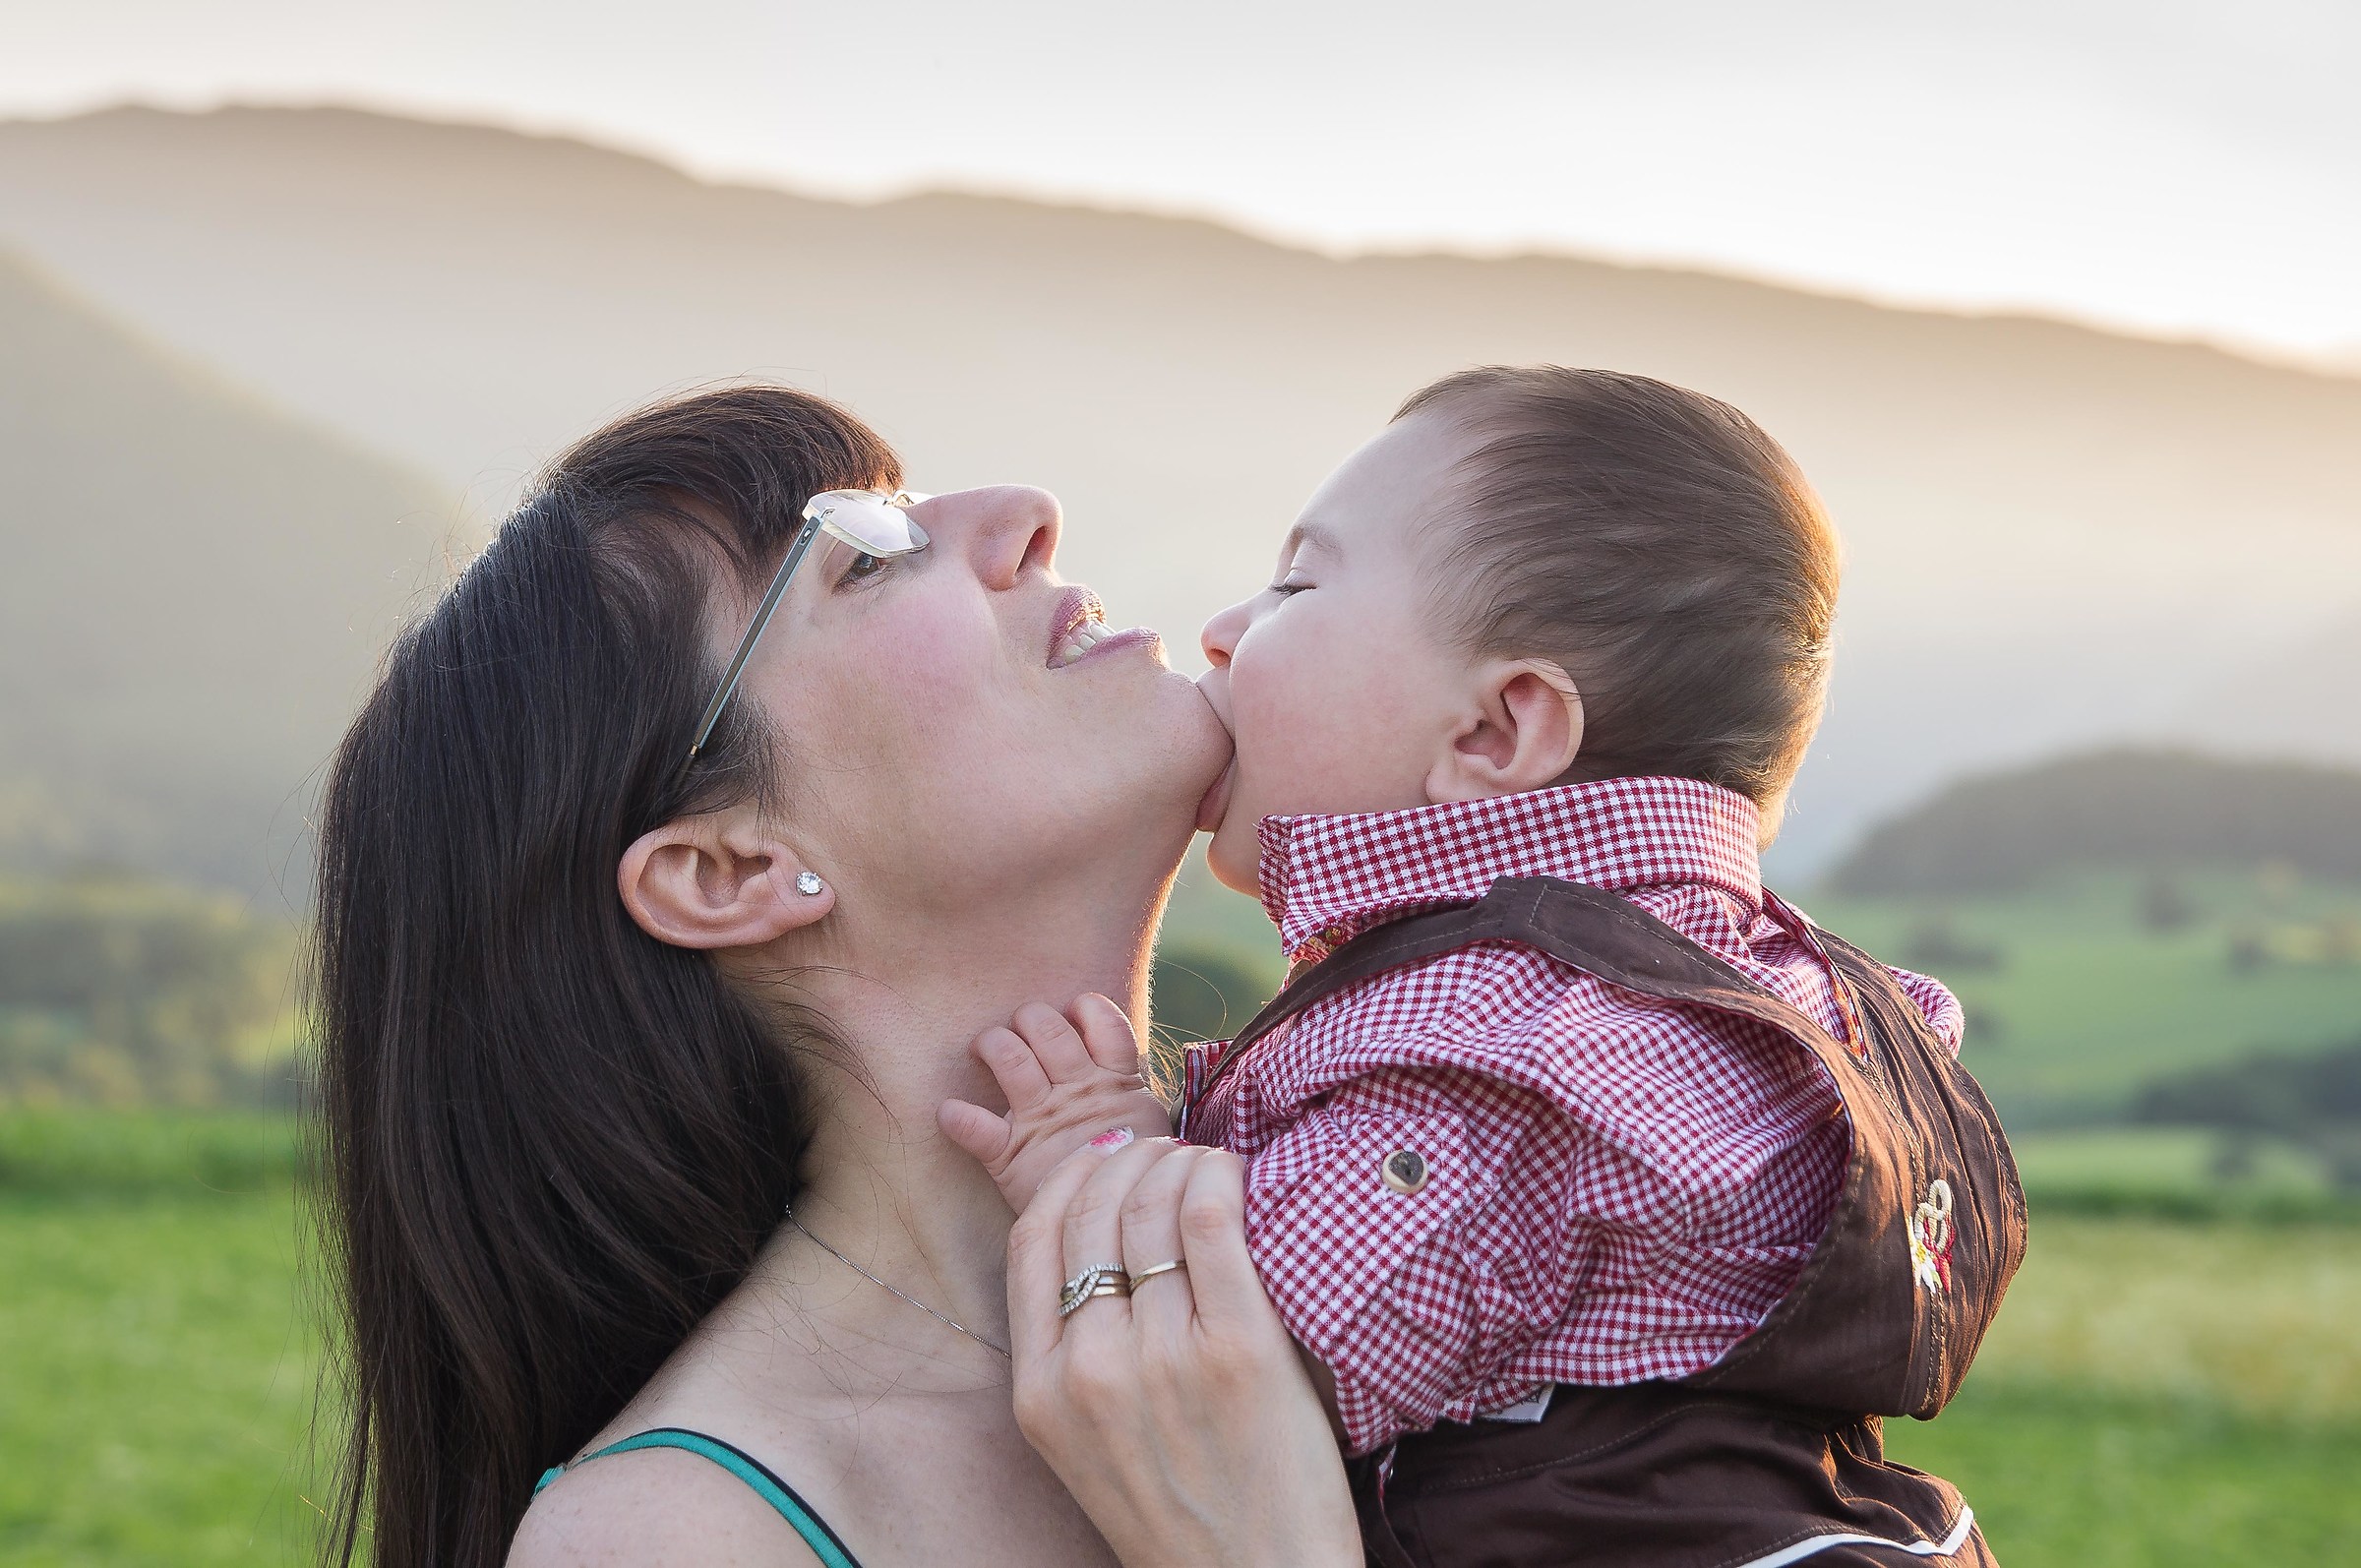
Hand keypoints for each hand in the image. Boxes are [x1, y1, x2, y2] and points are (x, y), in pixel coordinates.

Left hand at [939, 995, 1176, 1210]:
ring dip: (994, 1044)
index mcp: (1115, 1082)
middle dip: (1029, 1018)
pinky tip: (949, 1112)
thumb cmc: (1132, 1174)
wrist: (1122, 1229)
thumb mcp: (1149, 1126)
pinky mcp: (1011, 1157)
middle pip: (1046, 1028)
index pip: (1103, 1021)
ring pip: (1011, 1059)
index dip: (1085, 1008)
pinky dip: (959, 1118)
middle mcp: (1076, 1093)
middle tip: (1022, 1030)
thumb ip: (1132, 1091)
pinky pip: (978, 1130)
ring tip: (988, 1049)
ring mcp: (1042, 1122)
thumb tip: (1120, 1061)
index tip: (1075, 1009)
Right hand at [1006, 1139, 1360, 1567]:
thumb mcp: (1086, 1442)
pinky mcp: (1241, 1351)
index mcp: (1041, 1392)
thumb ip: (1076, 1356)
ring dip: (1179, 1163)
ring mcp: (1165, 1360)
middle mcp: (1093, 1370)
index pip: (1032, 1241)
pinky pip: (1213, 1225)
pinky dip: (1219, 1178)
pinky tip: (1231, 1173)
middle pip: (1093, 1213)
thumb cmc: (1184, 1513)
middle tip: (1164, 1152)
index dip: (1068, 1179)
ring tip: (1201, 1163)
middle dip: (1129, 1160)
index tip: (1104, 1158)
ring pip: (1154, 1209)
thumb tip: (1097, 1242)